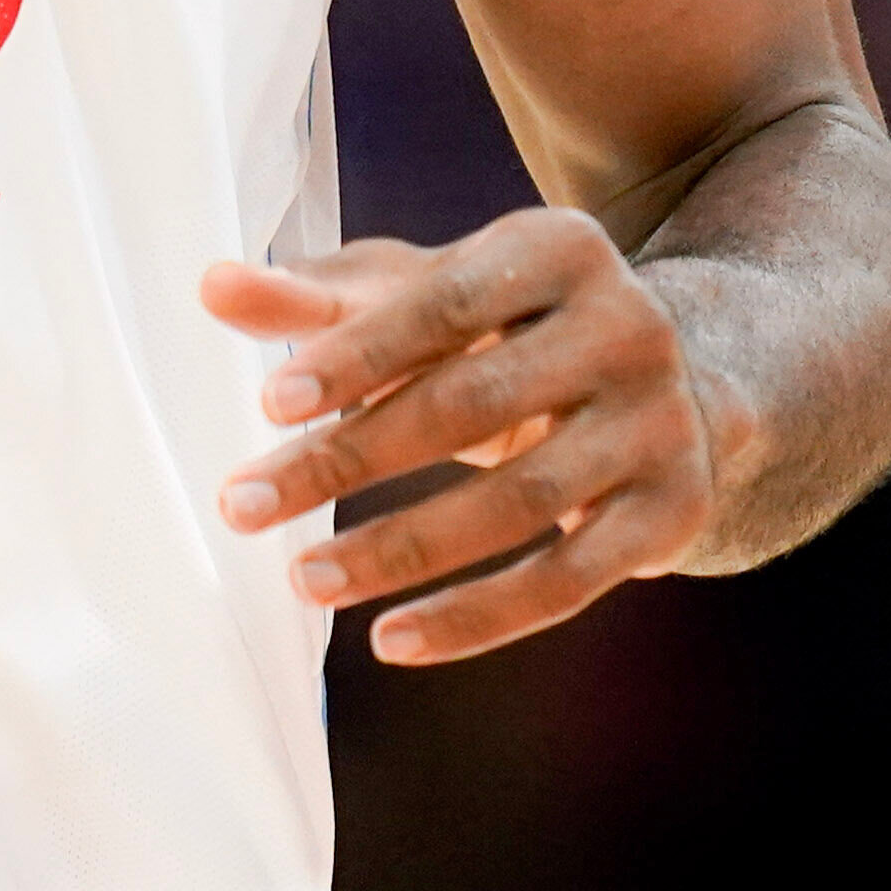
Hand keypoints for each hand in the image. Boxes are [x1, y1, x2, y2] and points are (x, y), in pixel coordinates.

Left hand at [201, 207, 730, 663]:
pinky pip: (566, 581)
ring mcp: (659, 424)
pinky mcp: (673, 512)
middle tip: (242, 503)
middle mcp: (629, 328)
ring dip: (400, 549)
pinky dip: (476, 618)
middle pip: (472, 404)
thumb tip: (212, 288)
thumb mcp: (425, 295)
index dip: (357, 355)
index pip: (447, 304)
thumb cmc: (509, 329)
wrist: (677, 385)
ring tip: (303, 580)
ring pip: (520, 502)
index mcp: (560, 249)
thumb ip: (321, 298)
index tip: (269, 406)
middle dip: (348, 461)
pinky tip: (391, 640)